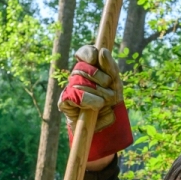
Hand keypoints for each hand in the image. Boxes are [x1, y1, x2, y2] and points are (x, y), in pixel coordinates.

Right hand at [59, 45, 132, 160]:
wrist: (106, 128)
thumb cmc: (111, 104)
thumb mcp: (116, 84)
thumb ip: (111, 67)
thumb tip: (102, 51)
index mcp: (89, 69)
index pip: (84, 53)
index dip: (88, 53)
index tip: (96, 57)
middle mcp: (77, 77)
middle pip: (83, 67)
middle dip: (101, 78)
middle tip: (110, 90)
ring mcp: (69, 89)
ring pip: (79, 80)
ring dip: (98, 92)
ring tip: (105, 102)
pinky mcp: (64, 102)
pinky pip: (74, 94)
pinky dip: (88, 99)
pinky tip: (96, 105)